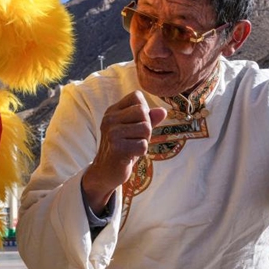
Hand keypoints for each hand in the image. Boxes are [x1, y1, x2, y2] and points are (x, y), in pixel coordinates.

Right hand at [81, 91, 166, 214]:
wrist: (105, 171)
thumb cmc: (123, 148)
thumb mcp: (135, 130)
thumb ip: (149, 119)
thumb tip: (163, 111)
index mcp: (113, 111)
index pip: (137, 96)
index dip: (144, 110)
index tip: (136, 124)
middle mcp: (110, 118)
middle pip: (143, 111)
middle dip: (147, 127)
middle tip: (135, 138)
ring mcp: (112, 132)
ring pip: (145, 128)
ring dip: (144, 140)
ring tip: (132, 146)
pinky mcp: (117, 147)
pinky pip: (143, 145)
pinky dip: (141, 152)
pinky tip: (130, 155)